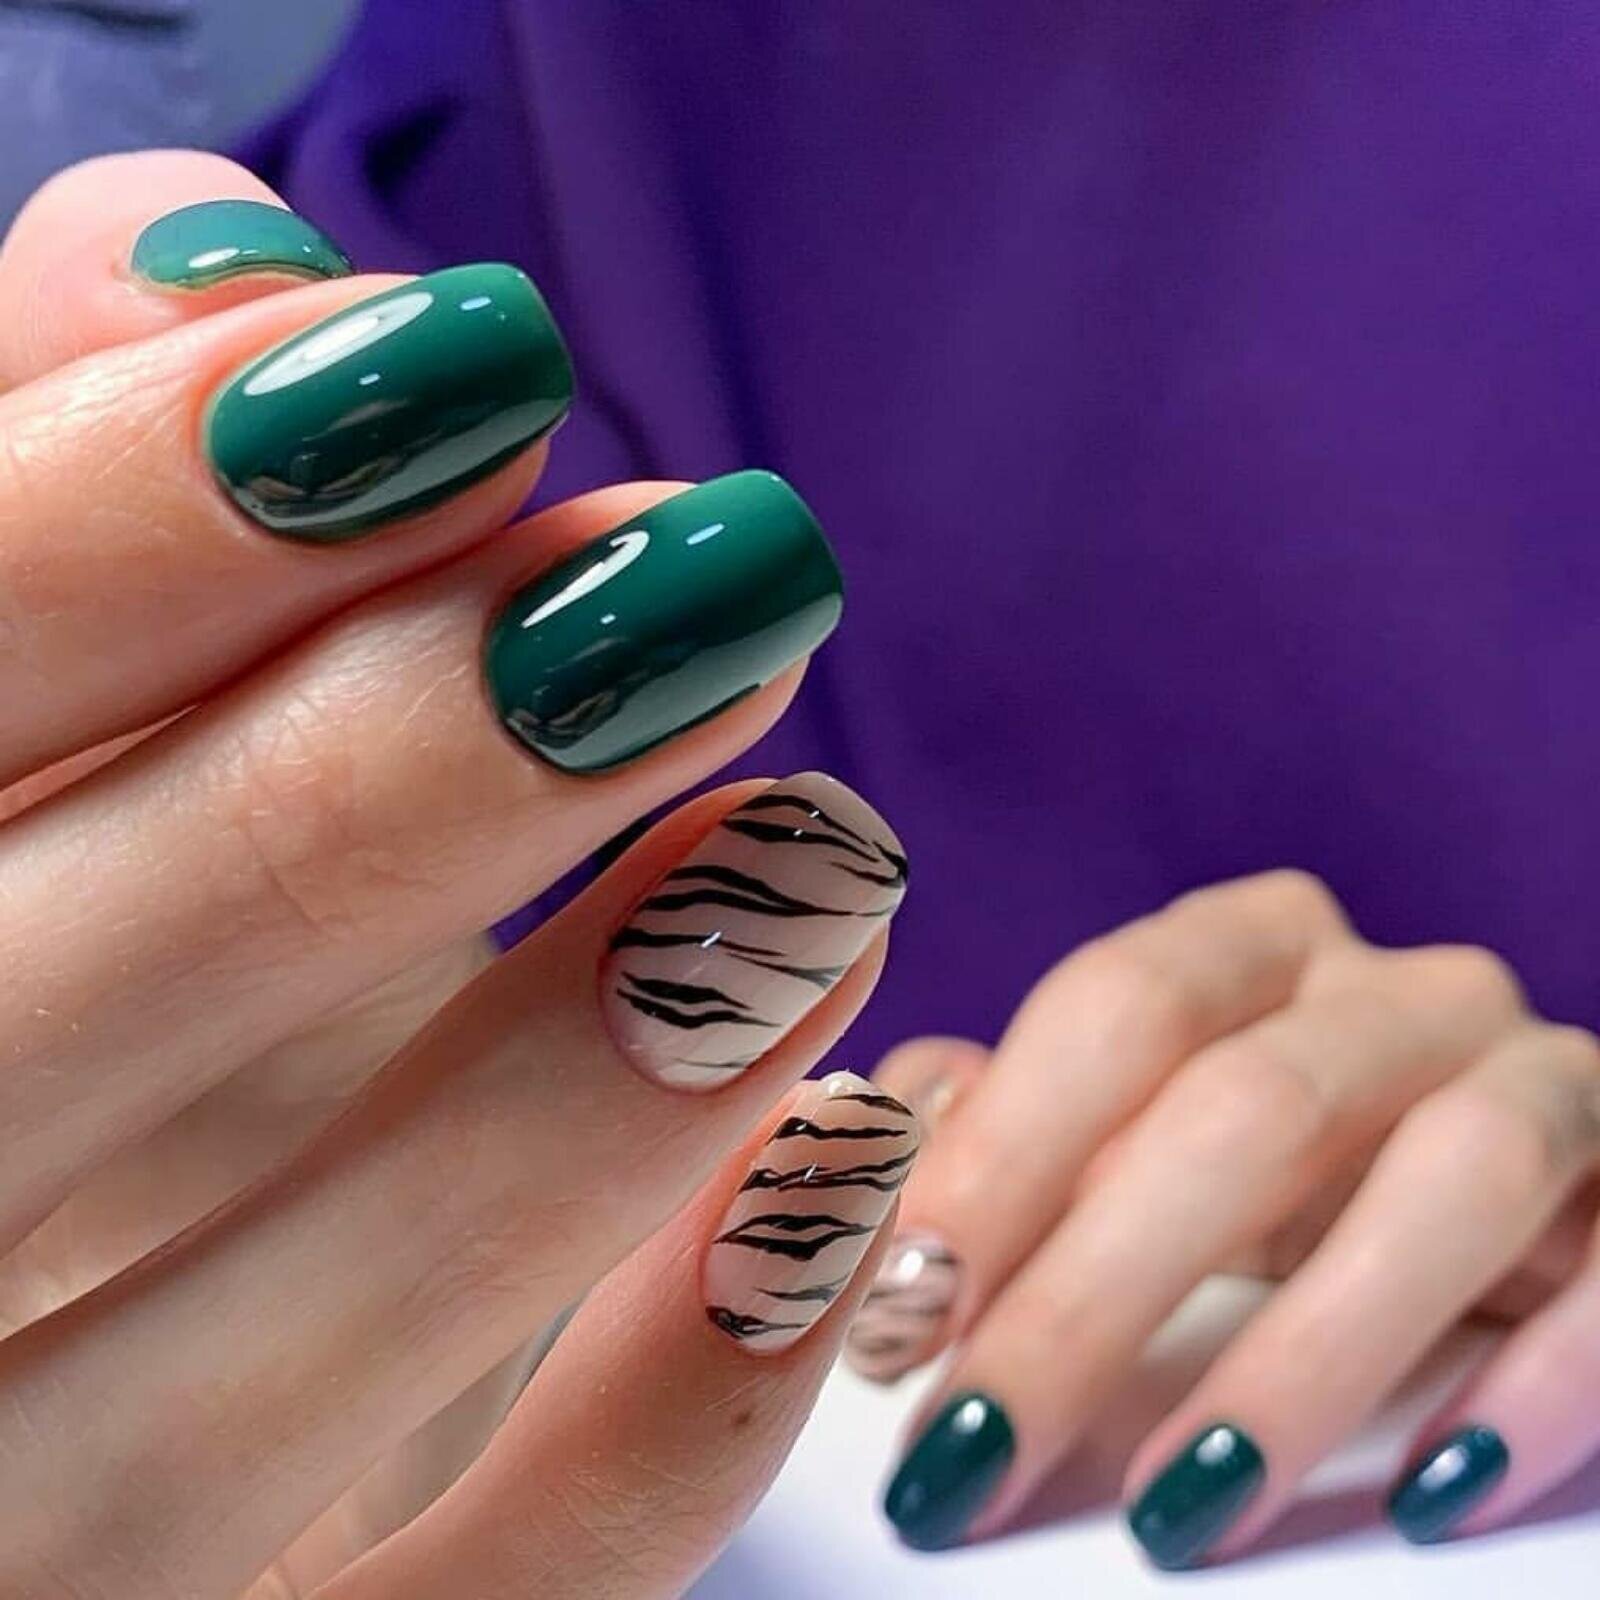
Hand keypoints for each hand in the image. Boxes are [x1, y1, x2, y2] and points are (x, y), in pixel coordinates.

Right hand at [0, 152, 914, 1597]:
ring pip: (273, 1369)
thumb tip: (224, 255)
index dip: (130, 517)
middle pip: (48, 1032)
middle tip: (700, 577)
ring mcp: (32, 1554)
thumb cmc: (32, 954)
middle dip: (381, 779)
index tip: (469, 360)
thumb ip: (62, 513)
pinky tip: (837, 1154)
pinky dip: (672, 1412)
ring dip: (579, 1091)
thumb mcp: (12, 719)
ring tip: (827, 853)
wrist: (36, 1297)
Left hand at [848, 871, 1599, 1565]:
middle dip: (1098, 1289)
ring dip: (1301, 1354)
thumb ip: (1003, 1128)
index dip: (1004, 1151)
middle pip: (1251, 1104)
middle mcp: (1397, 991)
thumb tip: (855, 1148)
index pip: (1115, 1007)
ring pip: (1448, 1173)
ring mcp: (1539, 1080)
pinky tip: (1428, 1494)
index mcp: (1251, 949)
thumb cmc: (1269, 1175)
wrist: (1503, 1201)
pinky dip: (1531, 1387)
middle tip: (973, 1448)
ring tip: (1175, 1509)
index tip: (896, 1308)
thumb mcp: (1131, 1140)